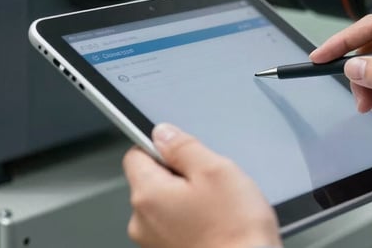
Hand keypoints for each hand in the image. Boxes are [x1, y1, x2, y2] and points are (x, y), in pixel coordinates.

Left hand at [122, 123, 280, 247]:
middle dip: (180, 176)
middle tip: (212, 184)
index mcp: (147, 195)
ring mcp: (154, 243)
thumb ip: (183, 146)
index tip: (184, 152)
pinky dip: (194, 223)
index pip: (136, 153)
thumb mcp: (215, 170)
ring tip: (219, 209)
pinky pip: (177, 227)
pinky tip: (218, 226)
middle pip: (152, 180)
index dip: (161, 147)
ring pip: (167, 205)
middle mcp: (142, 222)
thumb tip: (163, 133)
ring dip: (189, 201)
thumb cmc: (235, 232)